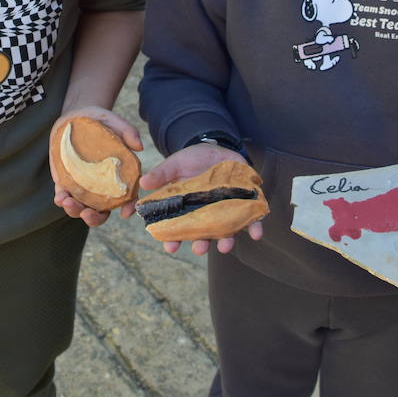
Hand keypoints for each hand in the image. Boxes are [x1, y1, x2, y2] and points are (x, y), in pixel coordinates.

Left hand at [49, 106, 143, 226]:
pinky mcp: (66, 181)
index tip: (125, 213)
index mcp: (118, 176)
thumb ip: (127, 131)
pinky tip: (60, 198)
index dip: (129, 207)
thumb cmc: (99, 121)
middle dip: (94, 218)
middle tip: (87, 214)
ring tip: (67, 202)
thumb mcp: (113, 121)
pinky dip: (61, 200)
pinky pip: (64, 195)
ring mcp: (83, 186)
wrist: (75, 117)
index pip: (127, 197)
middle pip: (101, 211)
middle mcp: (101, 186)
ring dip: (74, 210)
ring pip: (81, 207)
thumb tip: (139, 146)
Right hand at [139, 144, 264, 255]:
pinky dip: (255, 227)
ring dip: (227, 241)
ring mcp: (226, 209)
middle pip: (204, 236)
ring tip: (224, 246)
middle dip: (202, 245)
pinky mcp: (244, 201)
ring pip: (227, 232)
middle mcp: (207, 215)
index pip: (179, 230)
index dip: (174, 241)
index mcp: (187, 210)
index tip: (170, 248)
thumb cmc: (192, 160)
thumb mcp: (174, 165)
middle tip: (198, 248)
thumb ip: (161, 175)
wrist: (216, 147)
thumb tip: (142, 183)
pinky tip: (255, 234)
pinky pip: (252, 219)